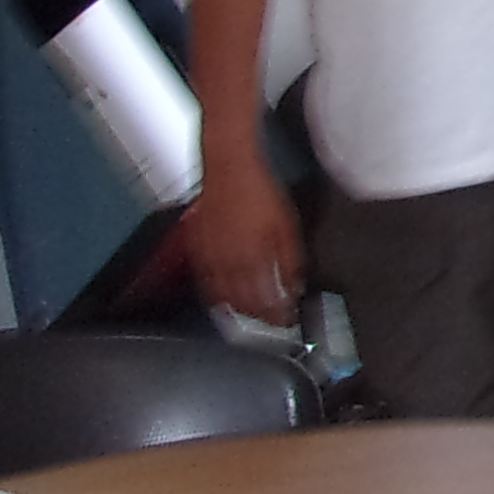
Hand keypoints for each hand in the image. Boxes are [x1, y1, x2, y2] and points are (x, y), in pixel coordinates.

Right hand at [182, 158, 305, 325]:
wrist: (229, 165)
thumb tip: (294, 285)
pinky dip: (213, 294)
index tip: (285, 322)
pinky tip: (218, 299)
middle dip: (257, 318)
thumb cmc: (259, 190)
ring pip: (221, 295)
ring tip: (245, 321)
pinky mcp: (198, 246)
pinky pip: (204, 280)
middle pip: (242, 302)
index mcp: (253, 257)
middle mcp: (229, 262)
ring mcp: (210, 255)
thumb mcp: (286, 224)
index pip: (264, 299)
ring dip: (235, 311)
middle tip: (267, 328)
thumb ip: (289, 259)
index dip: (276, 315)